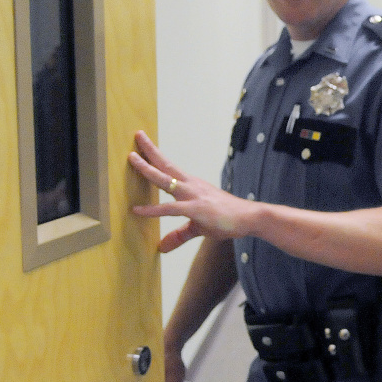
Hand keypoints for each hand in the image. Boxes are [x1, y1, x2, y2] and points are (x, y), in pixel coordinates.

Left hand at [128, 130, 256, 251]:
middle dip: (150, 150)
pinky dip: (152, 210)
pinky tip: (137, 210)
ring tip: (132, 157)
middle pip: (165, 164)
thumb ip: (179, 235)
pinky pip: (170, 209)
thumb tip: (162, 247)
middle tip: (137, 135)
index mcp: (191, 185)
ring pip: (164, 179)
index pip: (169, 167)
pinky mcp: (196, 209)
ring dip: (147, 168)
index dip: (156, 156)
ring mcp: (193, 195)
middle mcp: (190, 185)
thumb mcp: (198, 228)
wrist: (249, 217)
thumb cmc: (227, 218)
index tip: (143, 144)